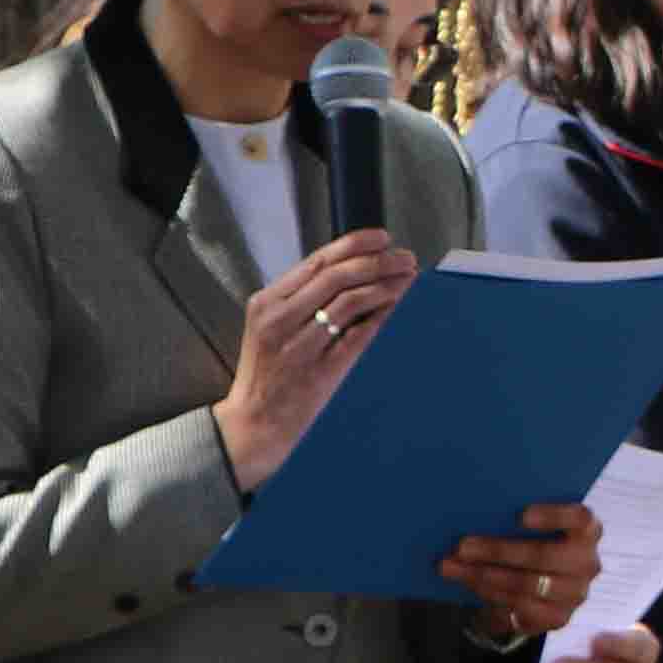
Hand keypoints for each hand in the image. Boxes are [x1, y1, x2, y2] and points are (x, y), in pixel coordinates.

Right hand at [214, 232, 416, 486]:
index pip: (317, 263)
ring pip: (350, 302)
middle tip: (406, 258)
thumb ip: (302, 300)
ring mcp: (299, 347)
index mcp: (267, 304)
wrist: (254, 424)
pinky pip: (359, 337)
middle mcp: (279, 320)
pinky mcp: (320, 372)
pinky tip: (399, 309)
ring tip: (408, 280)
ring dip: (386, 287)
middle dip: (378, 262)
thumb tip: (354, 271)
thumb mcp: (271, 328)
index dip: (354, 245)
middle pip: (338, 277)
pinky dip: (383, 318)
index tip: (383, 238)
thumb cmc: (268, 374)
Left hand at [443, 500, 604, 639]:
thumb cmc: (533, 544)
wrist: (539, 587)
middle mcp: (587, 563)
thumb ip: (514, 520)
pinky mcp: (559, 618)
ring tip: (452, 566)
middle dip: (499, 551)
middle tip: (463, 546)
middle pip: (545, 555)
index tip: (522, 515)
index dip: (554, 516)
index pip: (580, 519)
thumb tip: (475, 512)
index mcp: (587, 531)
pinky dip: (491, 594)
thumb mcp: (530, 528)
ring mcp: (576, 594)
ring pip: (528, 584)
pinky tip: (470, 583)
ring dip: (485, 575)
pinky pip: (521, 607)